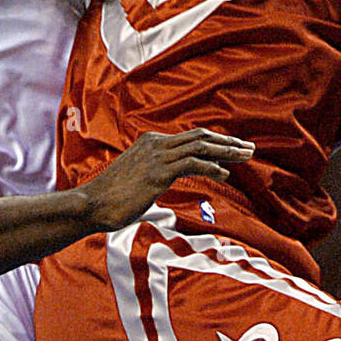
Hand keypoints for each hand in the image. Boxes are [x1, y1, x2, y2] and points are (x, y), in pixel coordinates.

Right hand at [82, 129, 255, 230]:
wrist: (92, 204)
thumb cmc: (112, 198)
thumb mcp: (137, 180)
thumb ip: (154, 178)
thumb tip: (165, 192)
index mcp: (152, 142)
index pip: (191, 137)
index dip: (215, 141)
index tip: (234, 148)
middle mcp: (157, 143)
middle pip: (200, 136)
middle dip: (227, 142)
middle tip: (249, 149)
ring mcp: (158, 156)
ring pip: (201, 146)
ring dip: (226, 151)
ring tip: (245, 158)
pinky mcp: (159, 172)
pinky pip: (192, 164)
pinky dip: (212, 166)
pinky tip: (225, 174)